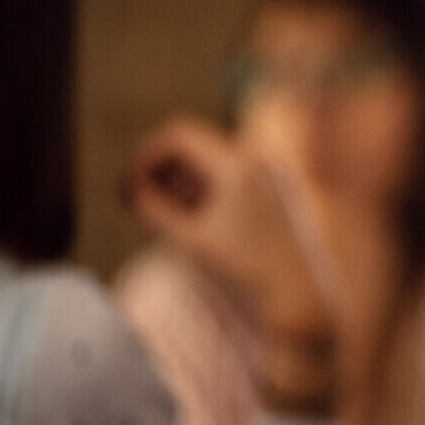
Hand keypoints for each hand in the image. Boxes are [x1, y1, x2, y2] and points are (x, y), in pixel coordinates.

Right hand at [124, 116, 329, 340]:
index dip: (146, 153)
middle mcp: (250, 162)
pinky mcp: (261, 190)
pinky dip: (195, 188)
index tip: (129, 183)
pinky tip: (182, 217)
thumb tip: (132, 191)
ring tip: (157, 212)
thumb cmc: (244, 268)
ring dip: (174, 179)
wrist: (295, 290)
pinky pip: (219, 175)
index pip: (179, 134)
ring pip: (203, 160)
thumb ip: (153, 210)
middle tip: (135, 198)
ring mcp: (258, 175)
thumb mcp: (190, 239)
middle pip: (190, 145)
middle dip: (157, 167)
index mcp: (235, 166)